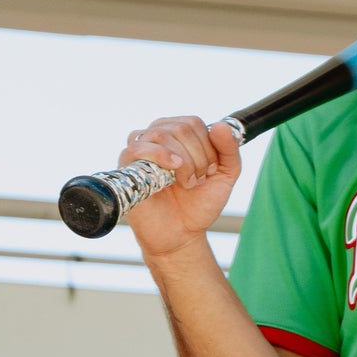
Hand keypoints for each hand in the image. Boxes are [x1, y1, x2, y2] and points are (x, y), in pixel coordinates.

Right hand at [119, 116, 241, 259]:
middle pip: (181, 128)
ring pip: (163, 135)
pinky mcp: (127, 164)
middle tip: (197, 181)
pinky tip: (174, 171)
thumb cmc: (199, 204)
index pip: (193, 123)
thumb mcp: (225, 176)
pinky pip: (139, 147)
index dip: (208, 147)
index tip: (209, 171)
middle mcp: (158, 136)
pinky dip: (161, 156)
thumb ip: (229, 151)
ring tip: (186, 184)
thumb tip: (221, 125)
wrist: (181, 233)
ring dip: (184, 163)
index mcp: (179, 135)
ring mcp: (141, 148)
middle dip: (198, 158)